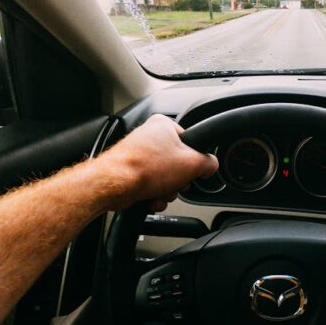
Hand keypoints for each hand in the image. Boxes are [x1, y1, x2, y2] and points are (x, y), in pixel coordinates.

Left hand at [101, 115, 218, 211]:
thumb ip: (209, 163)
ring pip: (165, 177)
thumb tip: (211, 166)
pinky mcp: (130, 171)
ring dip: (167, 191)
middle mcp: (149, 137)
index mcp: (164, 125)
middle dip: (179, 180)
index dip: (195, 160)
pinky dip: (154, 195)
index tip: (194, 171)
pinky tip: (151, 199)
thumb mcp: (192, 164)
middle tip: (176, 183)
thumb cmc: (145, 168)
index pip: (191, 142)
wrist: (115, 185)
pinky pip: (151, 185)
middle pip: (177, 163)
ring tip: (160, 193)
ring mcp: (138, 154)